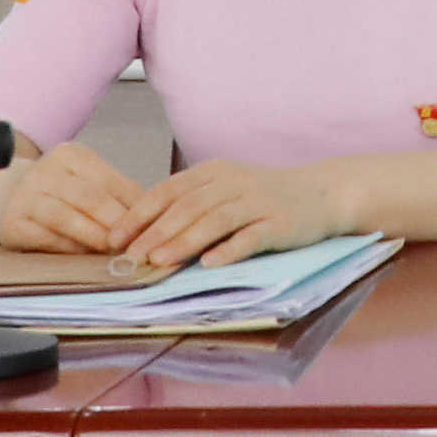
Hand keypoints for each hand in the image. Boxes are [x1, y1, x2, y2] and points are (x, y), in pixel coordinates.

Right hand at [0, 136, 151, 256]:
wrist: (7, 196)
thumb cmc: (63, 192)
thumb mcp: (89, 182)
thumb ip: (119, 196)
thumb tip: (154, 220)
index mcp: (71, 155)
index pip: (110, 182)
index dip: (133, 207)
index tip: (151, 228)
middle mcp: (45, 170)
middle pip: (90, 198)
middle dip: (116, 223)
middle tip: (135, 244)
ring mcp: (25, 195)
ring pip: (66, 218)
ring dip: (94, 237)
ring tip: (114, 251)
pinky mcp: (12, 222)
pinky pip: (46, 238)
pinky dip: (69, 248)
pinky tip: (85, 255)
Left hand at [126, 157, 349, 269]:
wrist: (323, 194)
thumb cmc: (264, 198)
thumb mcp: (225, 191)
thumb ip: (191, 206)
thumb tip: (143, 235)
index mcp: (214, 172)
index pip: (168, 190)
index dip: (139, 213)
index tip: (113, 238)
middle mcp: (234, 182)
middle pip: (188, 206)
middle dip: (155, 231)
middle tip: (131, 256)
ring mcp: (259, 202)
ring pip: (215, 219)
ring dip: (184, 241)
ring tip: (160, 261)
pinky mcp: (282, 223)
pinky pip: (252, 236)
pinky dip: (230, 249)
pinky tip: (210, 264)